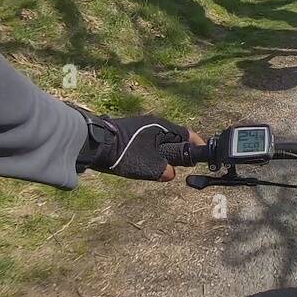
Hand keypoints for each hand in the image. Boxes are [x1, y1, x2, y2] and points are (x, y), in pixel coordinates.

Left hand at [75, 112, 205, 181]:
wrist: (94, 144)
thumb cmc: (125, 153)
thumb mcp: (150, 167)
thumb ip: (165, 171)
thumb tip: (170, 173)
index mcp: (162, 127)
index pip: (187, 134)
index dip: (196, 144)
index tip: (202, 154)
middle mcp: (152, 123)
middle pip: (173, 136)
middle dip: (179, 150)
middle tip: (182, 165)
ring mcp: (139, 127)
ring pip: (159, 140)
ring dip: (163, 152)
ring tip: (162, 167)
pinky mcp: (127, 133)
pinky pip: (147, 142)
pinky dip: (152, 151)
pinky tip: (145, 163)